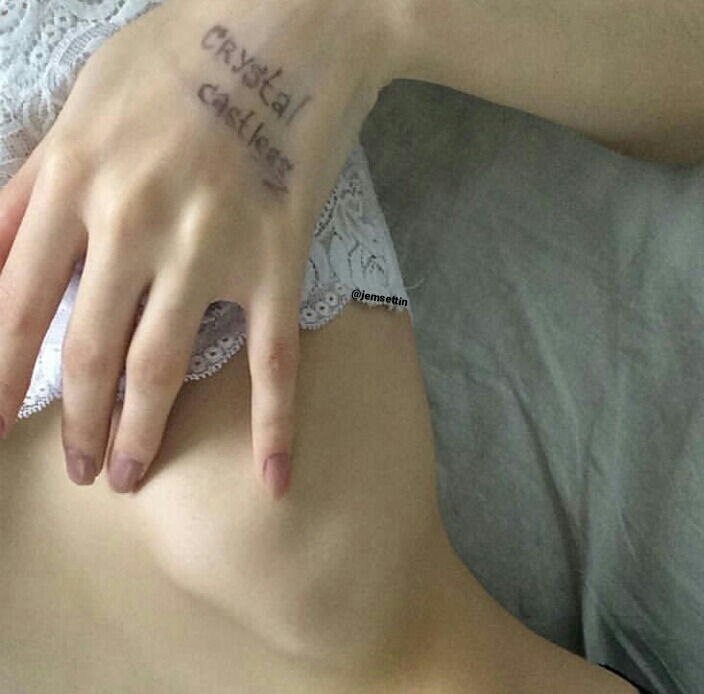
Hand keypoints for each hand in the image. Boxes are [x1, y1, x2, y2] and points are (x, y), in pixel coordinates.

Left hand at [0, 0, 398, 496]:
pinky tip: (272, 478)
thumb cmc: (179, 54)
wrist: (289, 23)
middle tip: (76, 468)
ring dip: (140, 433)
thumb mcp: (83, 102)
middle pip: (88, 351)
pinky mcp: (277, 261)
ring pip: (162, 365)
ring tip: (125, 477)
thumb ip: (35, 182)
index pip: (16, 304)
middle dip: (74, 422)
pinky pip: (272, 358)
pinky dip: (273, 424)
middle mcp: (133, 223)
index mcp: (74, 178)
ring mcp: (210, 247)